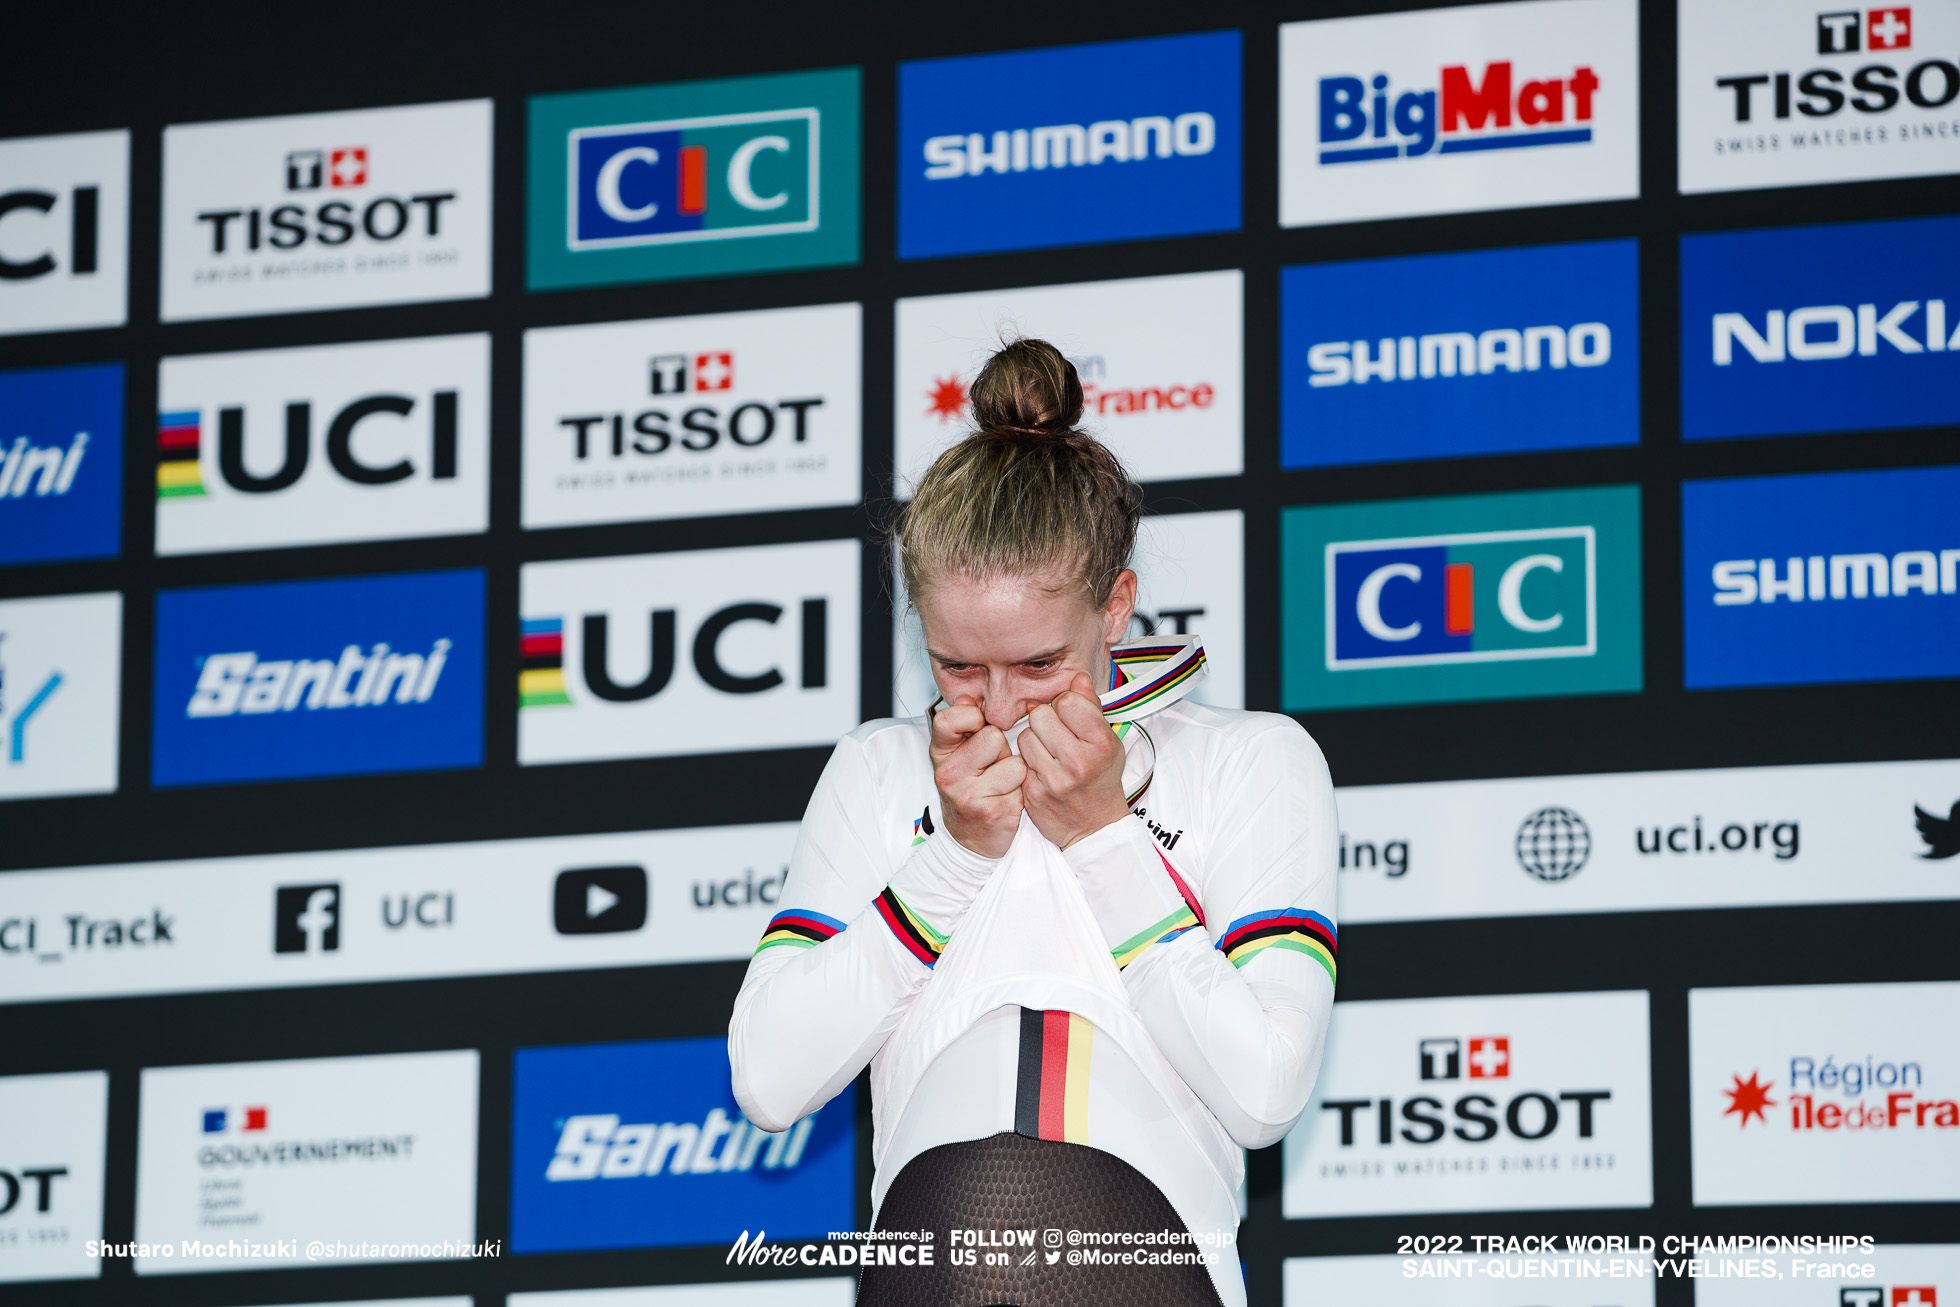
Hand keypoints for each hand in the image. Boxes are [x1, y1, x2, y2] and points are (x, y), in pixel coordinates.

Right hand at [930, 695, 1026, 858]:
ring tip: (1001, 783)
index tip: (977, 730)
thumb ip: (964, 724)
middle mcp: (949, 774)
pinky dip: (1021, 790)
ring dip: (1015, 771)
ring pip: (1013, 761)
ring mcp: (968, 794)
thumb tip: (966, 697)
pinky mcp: (991, 811)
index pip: (950, 718)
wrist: (970, 839)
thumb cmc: (970, 790)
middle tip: (992, 766)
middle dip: (1001, 749)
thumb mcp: (959, 755)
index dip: (972, 718)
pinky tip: (1007, 798)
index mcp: (940, 753)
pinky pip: (1022, 783)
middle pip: (992, 736)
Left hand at [1021, 673, 1128, 850]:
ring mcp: (1054, 780)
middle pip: (1040, 714)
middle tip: (1056, 735)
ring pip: (1025, 736)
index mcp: (1100, 744)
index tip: (1071, 718)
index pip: (1067, 701)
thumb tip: (1077, 677)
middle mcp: (1078, 762)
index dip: (1065, 705)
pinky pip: (1018, 760)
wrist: (1094, 826)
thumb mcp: (1107, 741)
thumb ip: (1091, 707)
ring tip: (1049, 753)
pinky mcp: (1034, 793)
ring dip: (1033, 740)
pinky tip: (1041, 769)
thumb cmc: (1101, 778)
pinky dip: (1027, 762)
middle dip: (1046, 720)